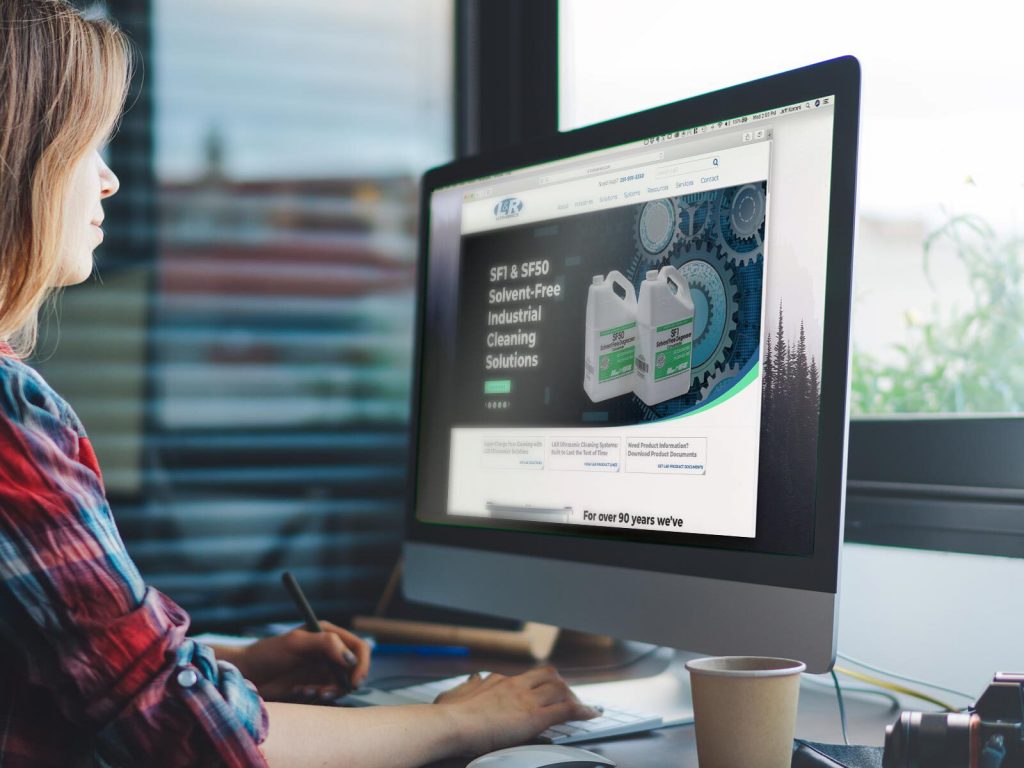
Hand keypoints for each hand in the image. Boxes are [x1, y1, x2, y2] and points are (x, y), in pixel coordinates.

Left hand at [229, 621, 370, 701]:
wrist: (246, 675)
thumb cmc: (266, 653)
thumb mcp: (296, 644)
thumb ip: (326, 644)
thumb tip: (350, 658)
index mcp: (327, 634)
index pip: (358, 647)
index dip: (361, 664)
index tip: (353, 681)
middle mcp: (328, 651)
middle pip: (354, 668)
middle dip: (344, 683)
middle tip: (325, 692)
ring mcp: (322, 669)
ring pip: (342, 684)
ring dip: (328, 691)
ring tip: (306, 691)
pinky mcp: (314, 684)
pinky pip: (328, 693)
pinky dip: (317, 696)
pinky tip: (299, 692)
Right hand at [434, 666, 599, 754]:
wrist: (453, 724)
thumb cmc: (451, 715)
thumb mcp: (457, 694)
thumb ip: (469, 685)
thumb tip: (475, 676)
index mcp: (500, 681)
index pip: (528, 676)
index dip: (541, 682)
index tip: (547, 688)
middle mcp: (516, 685)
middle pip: (549, 676)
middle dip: (562, 685)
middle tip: (568, 696)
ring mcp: (526, 699)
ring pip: (561, 690)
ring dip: (573, 697)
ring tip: (581, 707)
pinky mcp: (534, 716)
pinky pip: (566, 709)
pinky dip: (582, 711)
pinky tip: (590, 714)